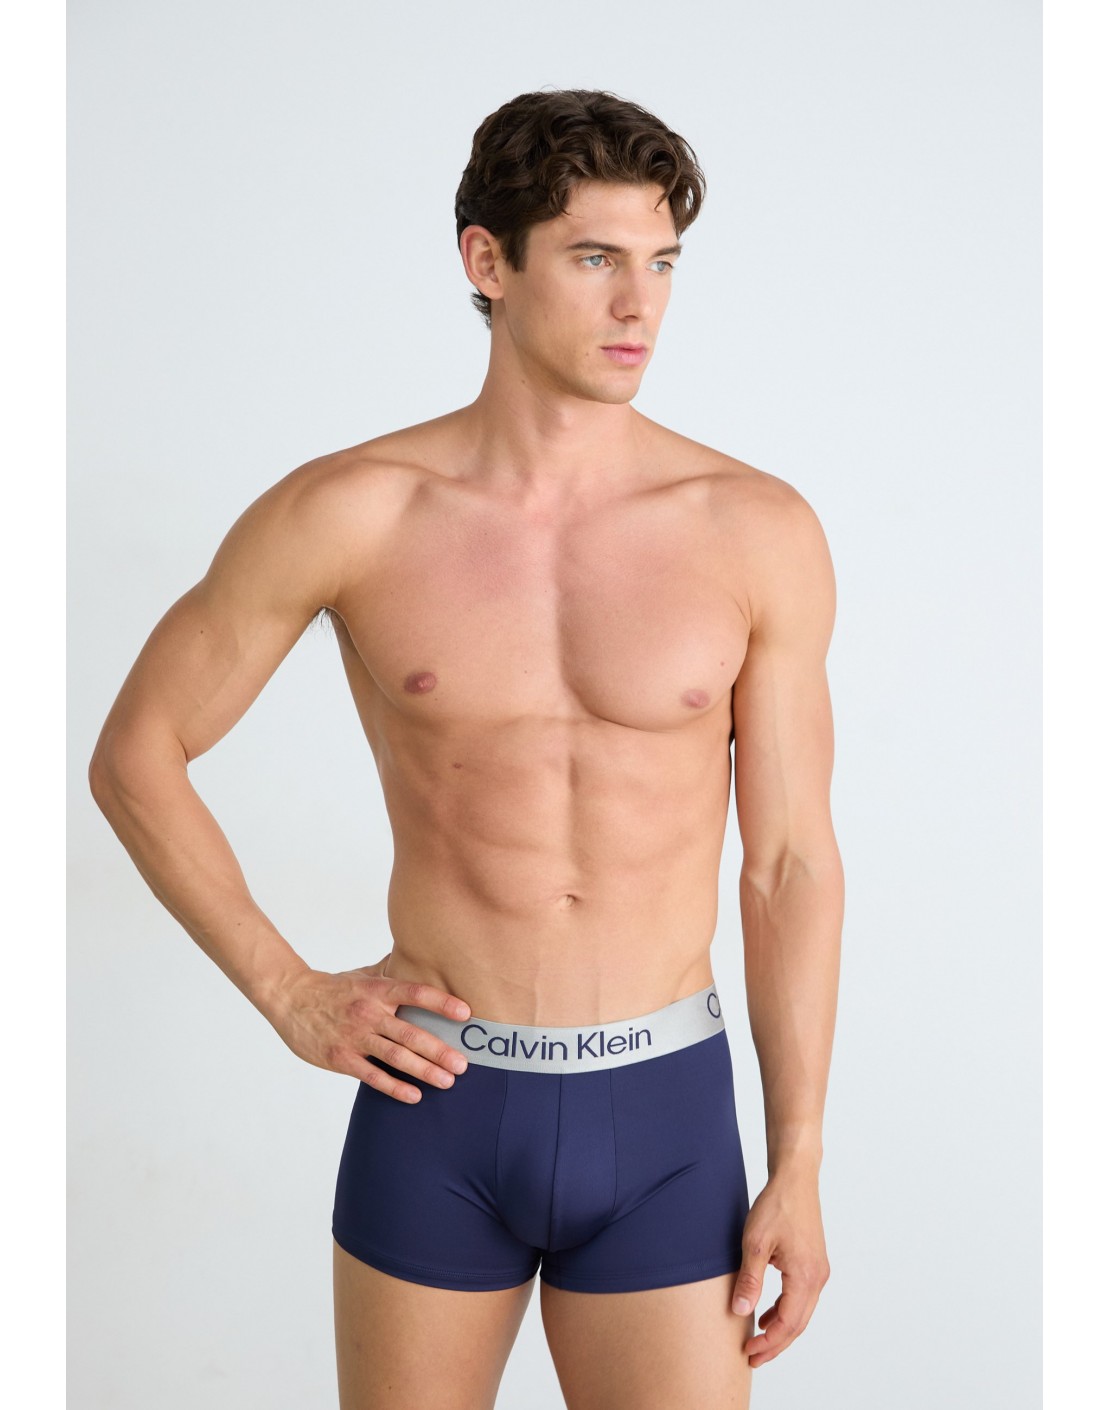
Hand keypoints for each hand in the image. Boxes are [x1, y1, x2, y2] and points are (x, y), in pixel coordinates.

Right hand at [266, 952, 472, 1101]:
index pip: (415, 993)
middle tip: (463, 1064)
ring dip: (424, 1071)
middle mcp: (369, 1012)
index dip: (441, 1003)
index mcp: (377, 990)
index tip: (466, 1013)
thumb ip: (390, 970)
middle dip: (439, 1050)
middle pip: (410, 1033)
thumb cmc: (332, 988)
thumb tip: (417, 953)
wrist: (290, 998)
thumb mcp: (362, 974)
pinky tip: (414, 1095)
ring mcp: (355, 1037)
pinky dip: (395, 1087)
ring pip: (395, 1056)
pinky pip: (372, 1076)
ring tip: (447, 1081)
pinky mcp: (341, 1058)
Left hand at [731, 1171, 830, 1367]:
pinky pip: (802, 1298)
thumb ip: (750, 1279)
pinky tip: (768, 1313)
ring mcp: (818, 1271)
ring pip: (801, 1313)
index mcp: (805, 1276)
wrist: (795, 1179)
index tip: (748, 1351)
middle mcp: (817, 1278)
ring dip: (781, 1330)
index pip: (788, 1324)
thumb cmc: (776, 1205)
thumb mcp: (755, 1242)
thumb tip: (741, 1311)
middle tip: (752, 1357)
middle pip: (798, 1325)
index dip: (768, 1343)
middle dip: (775, 1344)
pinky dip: (786, 1311)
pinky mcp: (814, 1263)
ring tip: (758, 1339)